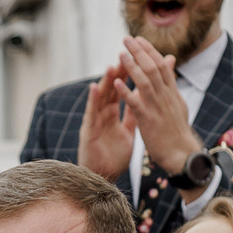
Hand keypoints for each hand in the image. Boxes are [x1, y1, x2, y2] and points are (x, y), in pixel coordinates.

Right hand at [78, 64, 133, 182]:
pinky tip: (95, 87)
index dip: (129, 75)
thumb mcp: (129, 132)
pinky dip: (93, 100)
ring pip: (101, 98)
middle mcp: (103, 114)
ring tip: (112, 66)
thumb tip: (144, 99)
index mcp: (114, 114)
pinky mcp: (88, 131)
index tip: (139, 59)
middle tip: (126, 55)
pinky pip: (91, 114)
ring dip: (106, 82)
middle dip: (119, 73)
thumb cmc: (114, 157)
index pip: (122, 90)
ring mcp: (95, 121)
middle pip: (112, 89)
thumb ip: (135, 114)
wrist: (103, 177)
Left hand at [119, 37, 201, 178]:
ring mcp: (157, 107)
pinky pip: (136, 103)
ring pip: (145, 81)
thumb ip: (171, 82)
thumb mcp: (178, 103)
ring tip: (121, 54)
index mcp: (172, 92)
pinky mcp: (148, 120)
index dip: (150, 50)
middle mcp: (166, 96)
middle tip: (127, 38)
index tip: (139, 39)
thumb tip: (170, 61)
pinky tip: (117, 82)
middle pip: (153, 68)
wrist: (182, 154)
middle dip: (140, 51)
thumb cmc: (177, 131)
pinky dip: (126, 91)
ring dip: (132, 66)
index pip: (162, 65)